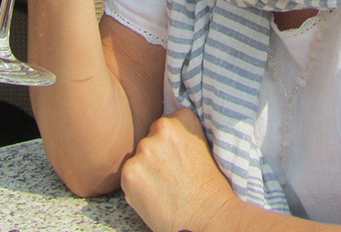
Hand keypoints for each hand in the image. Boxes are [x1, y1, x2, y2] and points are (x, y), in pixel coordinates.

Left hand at [120, 108, 238, 231]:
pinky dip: (137, 187)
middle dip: (157, 155)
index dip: (173, 143)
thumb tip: (165, 132)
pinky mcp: (129, 172)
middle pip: (150, 139)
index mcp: (182, 120)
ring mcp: (142, 151)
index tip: (181, 157)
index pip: (167, 123)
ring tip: (166, 188)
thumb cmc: (212, 189)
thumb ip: (184, 135)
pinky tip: (155, 196)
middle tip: (173, 176)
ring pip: (138, 158)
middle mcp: (160, 129)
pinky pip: (128, 176)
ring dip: (146, 171)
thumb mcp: (206, 148)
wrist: (209, 220)